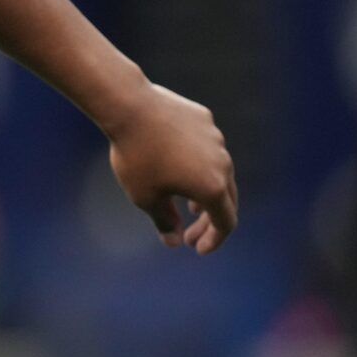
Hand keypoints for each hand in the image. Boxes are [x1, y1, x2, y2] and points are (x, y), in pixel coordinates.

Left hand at [105, 82, 237, 253]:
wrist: (130, 108)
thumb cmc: (136, 157)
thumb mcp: (145, 197)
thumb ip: (164, 221)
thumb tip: (173, 241)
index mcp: (213, 187)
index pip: (226, 222)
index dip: (214, 240)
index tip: (197, 249)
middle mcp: (223, 163)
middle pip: (225, 199)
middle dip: (209, 222)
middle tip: (190, 235)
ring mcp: (216, 139)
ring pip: (219, 171)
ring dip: (207, 193)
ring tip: (191, 206)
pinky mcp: (204, 120)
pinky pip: (206, 148)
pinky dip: (198, 165)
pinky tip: (180, 167)